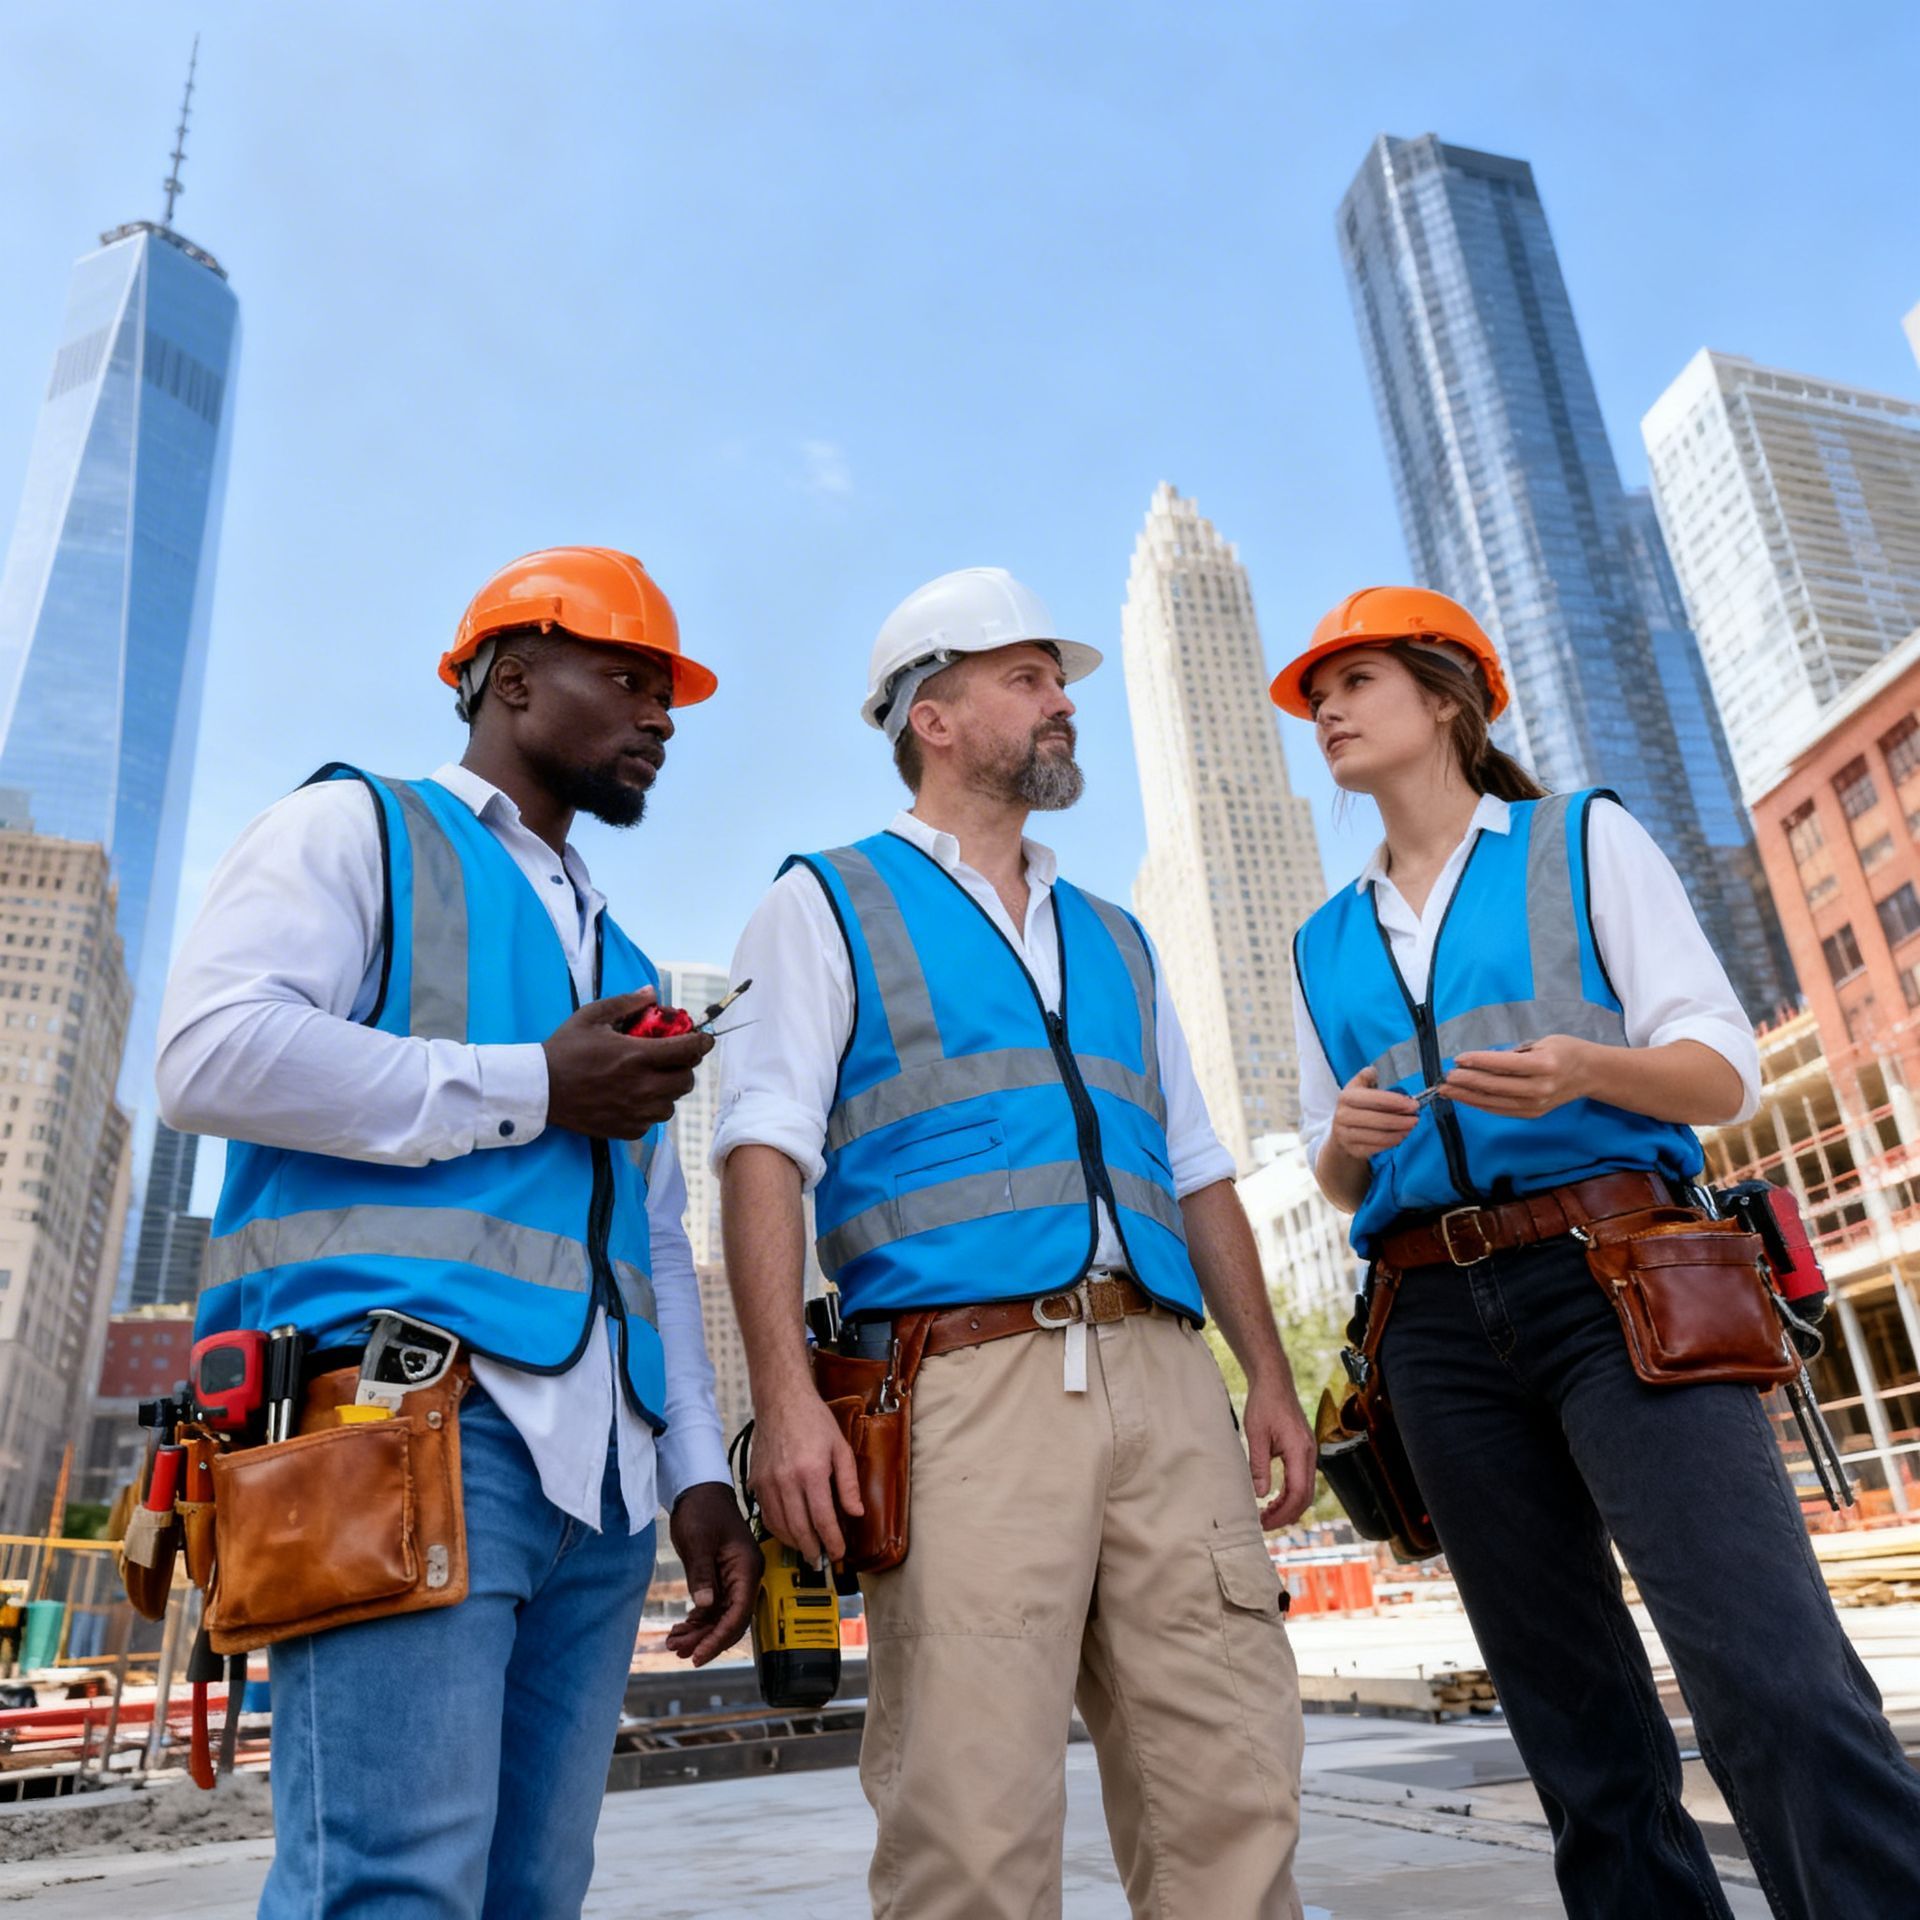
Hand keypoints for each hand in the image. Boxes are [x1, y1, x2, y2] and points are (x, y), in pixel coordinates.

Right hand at [542, 988, 713, 1139]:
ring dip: (667, 1090)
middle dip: (683, 1067)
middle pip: (686, 1080)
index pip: (688, 1051)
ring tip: (652, 1080)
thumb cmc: (565, 1050)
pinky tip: (634, 1098)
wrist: (540, 1089)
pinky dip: (649, 1110)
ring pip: (671, 1103)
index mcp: (637, 1056)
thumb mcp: (592, 1016)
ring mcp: (635, 1112)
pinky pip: (653, 1122)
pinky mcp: (626, 1129)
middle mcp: (642, 1086)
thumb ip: (626, 1003)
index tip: (704, 1040)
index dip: (702, 1043)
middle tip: (672, 1060)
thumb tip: (652, 993)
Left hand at [664, 1483, 760, 1666]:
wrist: (699, 1489)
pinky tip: (681, 1628)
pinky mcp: (721, 1577)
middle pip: (731, 1620)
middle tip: (680, 1652)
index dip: (719, 1638)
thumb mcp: (698, 1541)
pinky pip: (713, 1607)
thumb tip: (704, 1606)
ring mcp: (733, 1578)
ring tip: (674, 1643)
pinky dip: (698, 1620)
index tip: (698, 1655)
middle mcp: (744, 1576)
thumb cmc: (702, 1509)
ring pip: (720, 1616)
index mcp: (746, 1567)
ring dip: (699, 1632)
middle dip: (706, 1639)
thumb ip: (702, 1575)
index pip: (738, 1614)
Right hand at [747, 1384, 864, 1566]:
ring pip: (780, 1527)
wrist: (781, 1400)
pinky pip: (766, 1514)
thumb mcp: (840, 1447)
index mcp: (811, 1472)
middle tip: (823, 1560)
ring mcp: (767, 1482)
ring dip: (795, 1544)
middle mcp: (786, 1480)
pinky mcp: (755, 1481)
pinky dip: (778, 1529)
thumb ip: (849, 1483)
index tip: (839, 1552)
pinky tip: (789, 1532)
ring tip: (808, 1550)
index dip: (832, 1541)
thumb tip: (856, 1513)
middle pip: (799, 1529)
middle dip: (813, 1550)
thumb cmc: (812, 1420)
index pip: (823, 1519)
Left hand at [1245, 1372, 1317, 1529]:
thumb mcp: (1256, 1434)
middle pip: (1305, 1496)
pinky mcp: (1303, 1451)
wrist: (1274, 1382)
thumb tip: (1261, 1494)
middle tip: (1263, 1524)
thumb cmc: (1264, 1404)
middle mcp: (1310, 1454)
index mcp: (1300, 1450)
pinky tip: (1273, 1499)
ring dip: (1288, 1506)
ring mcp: (1309, 1453)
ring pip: (1305, 1490)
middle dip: (1286, 1514)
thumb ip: (1259, 1465)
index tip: (1264, 1522)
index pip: (1298, 1492)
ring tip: (1266, 1515)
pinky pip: (1301, 1480)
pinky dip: (1290, 1494)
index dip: (1283, 1512)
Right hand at [1331, 1065, 1418, 1160]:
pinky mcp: (1353, 1150)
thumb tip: (1372, 1070)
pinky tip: (1401, 1136)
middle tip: (1416, 1118)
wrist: (1340, 1133)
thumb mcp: (1357, 1089)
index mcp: (1346, 1097)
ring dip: (1399, 1132)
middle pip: (1378, 1120)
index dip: (1395, 1102)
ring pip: (1379, 1136)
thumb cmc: (1355, 1107)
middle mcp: (1343, 1116)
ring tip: (1410, 1127)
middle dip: (1401, 1119)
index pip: (1374, 1099)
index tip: (1413, 1104)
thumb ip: (1365, 1078)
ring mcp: (1346, 1135)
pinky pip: (1377, 1148)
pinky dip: (1392, 1142)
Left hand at [1443, 1036, 1591, 1119]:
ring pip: (1494, 1102)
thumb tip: (1482, 1061)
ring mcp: (1536, 1104)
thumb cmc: (1566, 1051)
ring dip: (1467, 1096)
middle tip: (1445, 1078)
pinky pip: (1501, 1110)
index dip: (1478, 1062)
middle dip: (1466, 1082)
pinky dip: (1480, 1104)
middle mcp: (1540, 1087)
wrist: (1591, 1074)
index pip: (1503, 1064)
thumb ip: (1514, 1053)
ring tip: (1446, 1091)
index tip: (1458, 1059)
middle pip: (1495, 1086)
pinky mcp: (1533, 1113)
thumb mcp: (1542, 1042)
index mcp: (1544, 1065)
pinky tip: (1465, 1098)